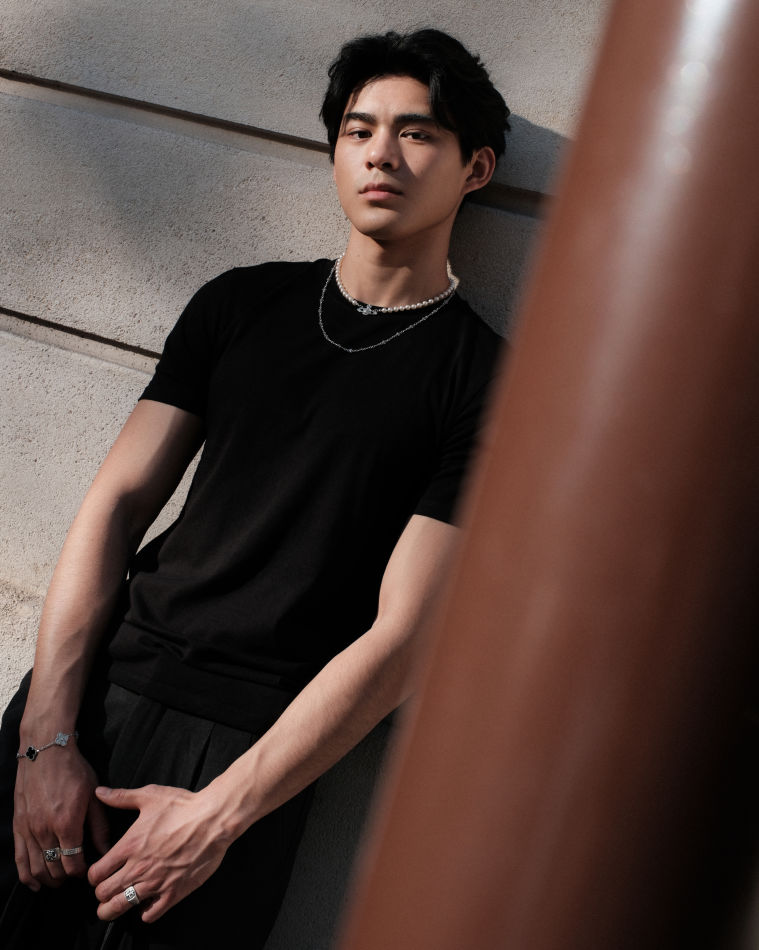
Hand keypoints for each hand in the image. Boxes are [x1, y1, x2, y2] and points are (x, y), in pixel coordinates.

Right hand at [13, 747, 109, 889]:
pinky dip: (26, 876)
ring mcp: (28, 830)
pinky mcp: (18, 826)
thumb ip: (100, 826)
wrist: (46, 752)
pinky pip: (19, 859)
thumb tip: (107, 849)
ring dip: (48, 880)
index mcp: (67, 823)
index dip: (82, 871)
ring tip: (59, 880)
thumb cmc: (74, 770)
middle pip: (55, 869)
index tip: (89, 869)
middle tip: (75, 875)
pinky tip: (35, 883)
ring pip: (36, 869)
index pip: (73, 863)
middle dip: (66, 878)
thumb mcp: (94, 795)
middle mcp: (45, 830)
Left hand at [88, 784, 230, 922]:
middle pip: (104, 894)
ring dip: (114, 909)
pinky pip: (150, 914)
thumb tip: (99, 792)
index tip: (99, 874)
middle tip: (106, 891)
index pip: (96, 874)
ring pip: (121, 907)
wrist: (213, 819)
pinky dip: (145, 913)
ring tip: (115, 906)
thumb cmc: (183, 805)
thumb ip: (121, 797)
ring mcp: (156, 882)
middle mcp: (138, 868)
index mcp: (129, 846)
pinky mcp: (174, 892)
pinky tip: (147, 904)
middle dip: (101, 894)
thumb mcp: (150, 796)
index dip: (94, 876)